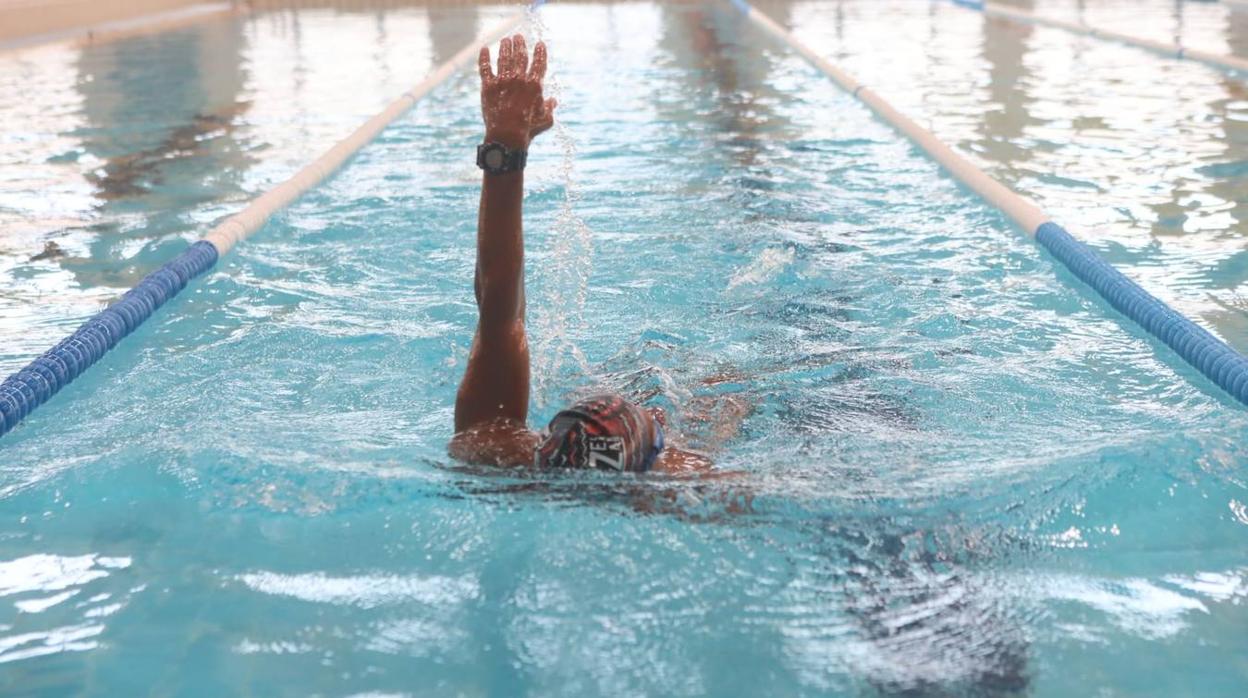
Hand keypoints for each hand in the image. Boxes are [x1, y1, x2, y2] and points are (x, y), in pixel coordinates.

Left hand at [479, 34, 556, 149]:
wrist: (507, 135)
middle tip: (518, 37)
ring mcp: (502, 81)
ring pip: (503, 58)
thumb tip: (553, 101)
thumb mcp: (545, 119)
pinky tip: (485, 49)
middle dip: (520, 44)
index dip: (540, 52)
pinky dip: (484, 57)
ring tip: (506, 40)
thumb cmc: (529, 129)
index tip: (540, 44)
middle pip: (520, 56)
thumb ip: (549, 108)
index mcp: (534, 85)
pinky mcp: (488, 86)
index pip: (539, 63)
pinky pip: (485, 67)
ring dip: (505, 47)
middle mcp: (519, 79)